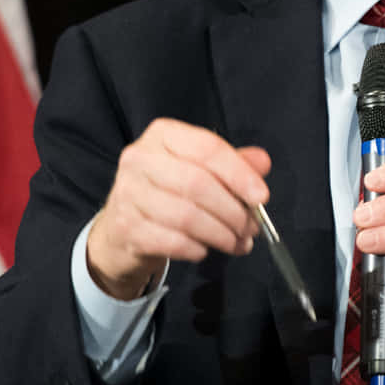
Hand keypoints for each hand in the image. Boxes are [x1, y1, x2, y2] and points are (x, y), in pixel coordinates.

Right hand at [86, 119, 271, 299]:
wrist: (122, 229)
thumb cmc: (167, 192)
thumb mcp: (200, 169)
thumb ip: (233, 164)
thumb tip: (262, 162)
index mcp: (162, 135)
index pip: (207, 148)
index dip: (239, 174)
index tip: (262, 197)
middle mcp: (140, 158)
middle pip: (198, 184)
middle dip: (233, 211)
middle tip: (251, 228)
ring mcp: (128, 193)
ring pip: (187, 216)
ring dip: (221, 234)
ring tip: (236, 242)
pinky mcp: (126, 227)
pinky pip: (172, 241)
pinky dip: (197, 249)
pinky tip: (206, 250)